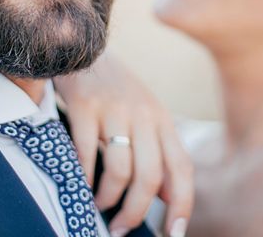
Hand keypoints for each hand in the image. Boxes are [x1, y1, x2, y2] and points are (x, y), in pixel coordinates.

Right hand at [55, 52, 193, 236]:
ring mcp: (115, 109)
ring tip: (99, 207)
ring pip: (120, 169)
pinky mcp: (85, 105)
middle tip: (121, 229)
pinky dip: (84, 178)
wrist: (84, 46)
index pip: (181, 168)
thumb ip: (158, 150)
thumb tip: (166, 196)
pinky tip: (80, 186)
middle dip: (137, 212)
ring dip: (108, 199)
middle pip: (151, 176)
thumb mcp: (145, 114)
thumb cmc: (115, 89)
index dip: (181, 205)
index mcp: (162, 119)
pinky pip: (87, 153)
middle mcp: (143, 114)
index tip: (173, 234)